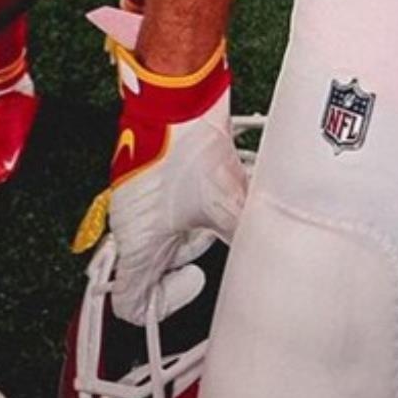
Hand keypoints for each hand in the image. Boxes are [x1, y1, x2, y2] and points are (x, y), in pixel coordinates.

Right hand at [79, 11, 248, 324]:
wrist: (177, 93)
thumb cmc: (185, 145)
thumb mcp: (224, 202)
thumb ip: (244, 237)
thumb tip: (268, 259)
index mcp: (137, 244)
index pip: (131, 304)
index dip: (165, 304)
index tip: (196, 279)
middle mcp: (129, 225)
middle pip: (154, 265)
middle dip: (189, 254)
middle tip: (214, 233)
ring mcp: (137, 196)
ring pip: (165, 232)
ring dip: (195, 225)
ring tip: (221, 202)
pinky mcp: (149, 172)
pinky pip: (170, 202)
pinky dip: (194, 199)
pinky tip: (221, 180)